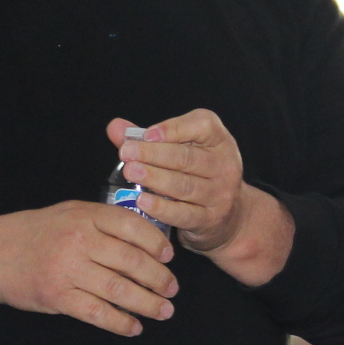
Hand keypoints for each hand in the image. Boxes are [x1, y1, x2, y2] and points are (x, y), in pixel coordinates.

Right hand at [0, 199, 178, 337]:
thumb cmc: (32, 234)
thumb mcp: (67, 214)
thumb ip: (101, 222)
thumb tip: (145, 240)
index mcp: (84, 215)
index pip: (132, 226)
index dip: (156, 243)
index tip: (169, 257)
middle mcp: (78, 240)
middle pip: (131, 261)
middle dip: (158, 279)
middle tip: (172, 290)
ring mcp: (67, 269)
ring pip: (119, 289)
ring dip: (147, 303)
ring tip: (163, 311)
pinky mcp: (58, 296)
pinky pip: (97, 313)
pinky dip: (120, 322)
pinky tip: (133, 327)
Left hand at [111, 110, 294, 284]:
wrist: (228, 215)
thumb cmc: (196, 173)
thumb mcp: (180, 149)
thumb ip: (148, 138)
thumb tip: (115, 127)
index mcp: (218, 139)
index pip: (202, 125)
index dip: (173, 128)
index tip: (147, 133)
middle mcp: (224, 164)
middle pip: (187, 157)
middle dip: (154, 154)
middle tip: (126, 153)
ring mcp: (219, 193)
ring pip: (184, 185)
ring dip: (154, 178)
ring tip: (130, 173)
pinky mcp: (210, 218)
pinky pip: (183, 213)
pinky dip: (161, 208)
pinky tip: (142, 201)